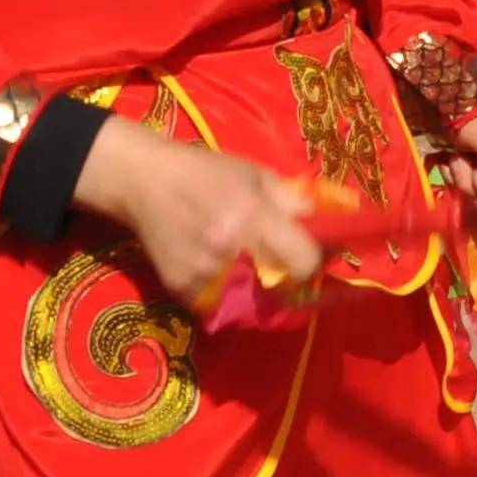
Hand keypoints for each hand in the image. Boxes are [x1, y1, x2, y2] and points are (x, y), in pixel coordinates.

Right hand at [75, 123, 320, 303]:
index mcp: (253, 217)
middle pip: (282, 287)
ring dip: (257, 287)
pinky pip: (217, 304)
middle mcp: (230, 250)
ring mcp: (203, 274)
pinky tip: (216, 266)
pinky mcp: (181, 288)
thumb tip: (333, 228)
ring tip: (245, 262)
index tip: (313, 254)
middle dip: (289, 277)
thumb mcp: (258, 176)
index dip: (314, 261)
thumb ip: (295, 203)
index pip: (304, 262)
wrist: (144, 181)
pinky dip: (225, 292)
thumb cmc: (207, 172)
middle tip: (282, 262)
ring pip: (250, 299)